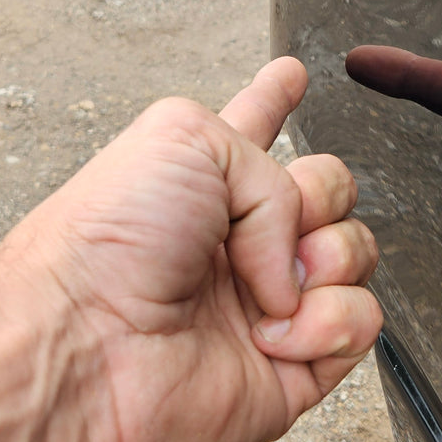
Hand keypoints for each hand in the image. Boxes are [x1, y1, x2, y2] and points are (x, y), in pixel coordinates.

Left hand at [0, 58, 381, 441]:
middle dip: (319, 192)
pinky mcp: (291, 365)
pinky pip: (359, 323)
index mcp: (203, 181)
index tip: (291, 76)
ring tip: (273, 284)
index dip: (276, 101)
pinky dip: (328, 320)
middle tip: (277, 220)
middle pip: (328, 190)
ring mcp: (268, 303)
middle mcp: (237, 241)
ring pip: (354, 253)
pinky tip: (273, 331)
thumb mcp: (184, 138)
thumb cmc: (106, 243)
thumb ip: (267, 168)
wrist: (82, 349)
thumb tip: (292, 259)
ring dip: (328, 255)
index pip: (256, 129)